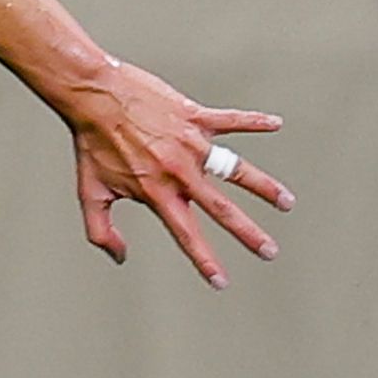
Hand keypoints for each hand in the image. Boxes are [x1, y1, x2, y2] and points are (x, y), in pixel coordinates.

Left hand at [61, 60, 293, 288]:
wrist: (94, 96)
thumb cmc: (92, 143)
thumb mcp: (90, 193)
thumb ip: (102, 231)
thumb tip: (119, 257)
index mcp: (157, 193)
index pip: (186, 235)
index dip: (204, 260)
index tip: (221, 281)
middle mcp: (180, 172)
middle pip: (222, 209)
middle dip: (249, 233)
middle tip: (270, 251)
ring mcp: (191, 144)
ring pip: (236, 168)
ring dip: (264, 187)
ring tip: (287, 203)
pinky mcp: (194, 117)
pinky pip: (231, 120)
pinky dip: (254, 121)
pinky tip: (276, 124)